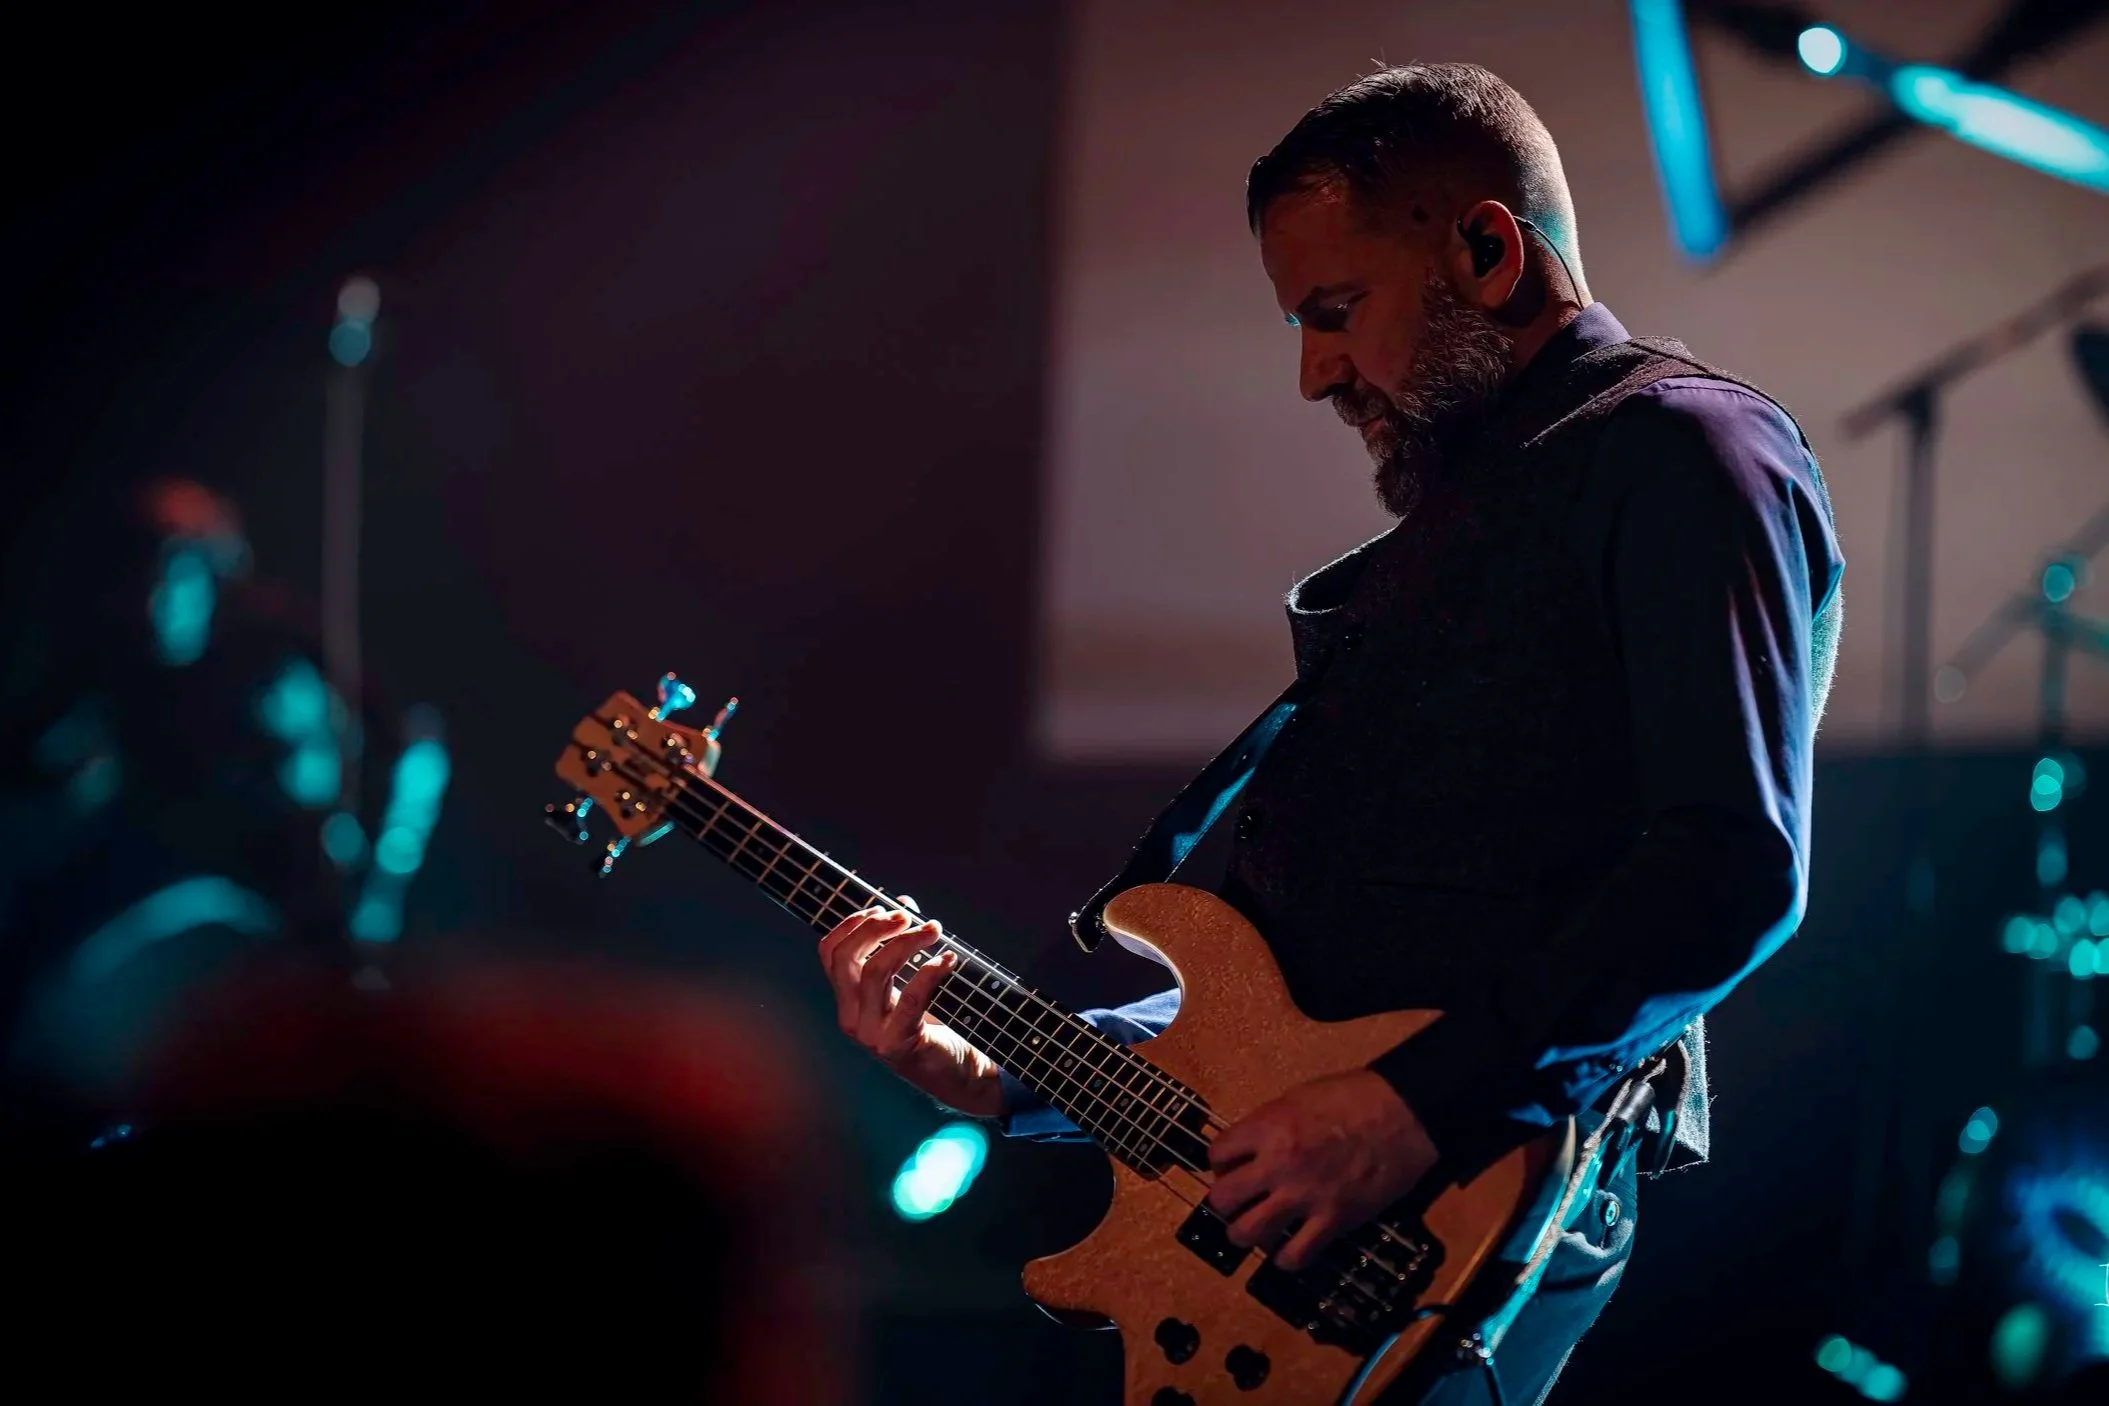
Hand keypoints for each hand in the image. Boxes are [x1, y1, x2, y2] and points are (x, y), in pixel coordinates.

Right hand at [818, 905, 1003, 1117]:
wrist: (954, 1071)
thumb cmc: (930, 1023)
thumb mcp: (909, 979)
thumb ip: (901, 943)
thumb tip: (903, 903)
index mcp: (848, 999)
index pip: (829, 953)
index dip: (851, 924)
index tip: (881, 908)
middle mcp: (851, 1016)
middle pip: (847, 958)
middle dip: (876, 928)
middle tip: (907, 917)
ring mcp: (870, 1033)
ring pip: (875, 972)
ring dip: (906, 942)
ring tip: (934, 930)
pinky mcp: (897, 1043)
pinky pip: (911, 997)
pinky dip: (930, 971)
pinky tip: (949, 960)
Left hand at [1205, 1069, 1437, 1271]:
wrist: (1404, 1115)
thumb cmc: (1354, 1096)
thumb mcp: (1298, 1098)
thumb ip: (1269, 1126)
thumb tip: (1251, 1149)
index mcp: (1268, 1127)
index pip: (1217, 1154)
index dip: (1220, 1163)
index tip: (1231, 1167)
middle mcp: (1278, 1164)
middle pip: (1222, 1199)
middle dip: (1225, 1202)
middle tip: (1239, 1200)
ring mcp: (1304, 1196)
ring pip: (1247, 1234)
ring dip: (1245, 1234)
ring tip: (1254, 1229)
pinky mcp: (1333, 1221)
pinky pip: (1294, 1256)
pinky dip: (1285, 1258)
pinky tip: (1287, 1250)